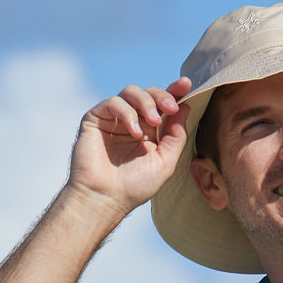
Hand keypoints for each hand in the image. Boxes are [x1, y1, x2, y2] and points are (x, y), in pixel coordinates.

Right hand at [67, 77, 191, 223]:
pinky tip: (135, 132)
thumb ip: (176, 136)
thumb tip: (185, 107)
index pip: (163, 106)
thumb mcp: (165, 162)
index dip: (174, 92)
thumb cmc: (135, 186)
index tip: (186, 84)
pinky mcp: (96, 118)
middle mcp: (133, 122)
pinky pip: (113, 103)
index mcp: (150, 132)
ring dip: (146, 102)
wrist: (105, 198)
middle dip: (162, 96)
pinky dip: (127, 113)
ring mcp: (114, 119)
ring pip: (131, 92)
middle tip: (170, 108)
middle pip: (149, 93)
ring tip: (154, 122)